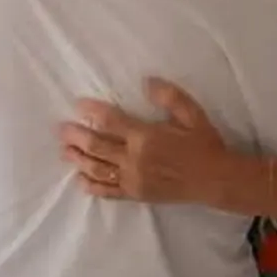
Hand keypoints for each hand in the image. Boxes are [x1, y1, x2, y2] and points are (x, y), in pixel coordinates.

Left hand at [61, 79, 226, 203]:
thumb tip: (146, 81)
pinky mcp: (136, 194)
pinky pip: (109, 192)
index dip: (93, 112)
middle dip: (77, 137)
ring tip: (65, 151)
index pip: (112, 121)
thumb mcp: (192, 114)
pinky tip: (80, 181)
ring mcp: (133, 179)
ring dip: (79, 160)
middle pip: (98, 146)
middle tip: (61, 130)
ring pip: (98, 169)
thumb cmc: (204, 144)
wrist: (215, 179)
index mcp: (146, 136)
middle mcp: (135, 159)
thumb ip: (170, 96)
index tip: (78, 105)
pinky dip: (92, 187)